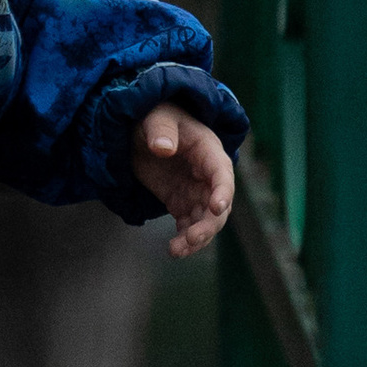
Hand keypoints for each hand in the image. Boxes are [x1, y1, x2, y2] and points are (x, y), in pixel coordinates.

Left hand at [131, 102, 234, 258]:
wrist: (144, 129)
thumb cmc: (157, 116)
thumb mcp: (156, 117)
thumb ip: (161, 130)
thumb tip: (162, 147)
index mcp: (208, 151)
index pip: (222, 173)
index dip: (223, 191)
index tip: (216, 207)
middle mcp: (208, 175)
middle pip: (218, 205)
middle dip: (209, 225)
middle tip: (192, 238)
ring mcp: (196, 191)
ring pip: (206, 221)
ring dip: (196, 238)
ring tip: (177, 250)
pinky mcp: (182, 203)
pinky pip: (189, 225)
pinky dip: (184, 239)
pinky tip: (174, 249)